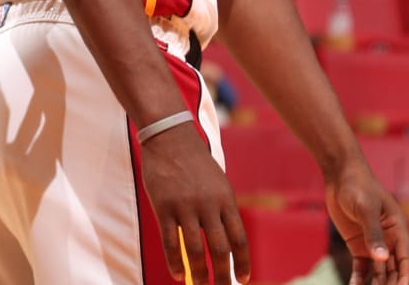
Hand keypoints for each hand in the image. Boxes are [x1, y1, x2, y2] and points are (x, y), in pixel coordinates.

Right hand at [140, 123, 249, 284]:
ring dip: (200, 274)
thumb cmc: (195, 164)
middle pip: (220, 249)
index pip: (239, 238)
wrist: (169, 138)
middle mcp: (208, 205)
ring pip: (196, 250)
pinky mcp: (164, 206)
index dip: (243, 262)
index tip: (244, 280)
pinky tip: (179, 275)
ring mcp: (185, 206)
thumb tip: (222, 247)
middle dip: (223, 276)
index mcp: (226, 199)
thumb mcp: (217, 184)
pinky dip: (175, 261)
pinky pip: (171, 241)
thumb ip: (220, 212)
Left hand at [326, 159, 408, 284]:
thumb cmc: (358, 186)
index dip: (406, 276)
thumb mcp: (366, 208)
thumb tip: (381, 258)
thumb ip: (373, 233)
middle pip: (394, 269)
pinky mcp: (358, 245)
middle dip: (391, 284)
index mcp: (398, 229)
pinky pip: (362, 267)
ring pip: (380, 271)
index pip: (406, 259)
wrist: (340, 174)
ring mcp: (374, 244)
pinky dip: (360, 279)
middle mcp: (389, 240)